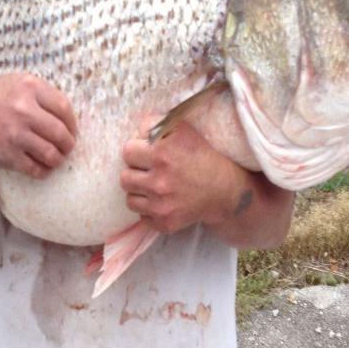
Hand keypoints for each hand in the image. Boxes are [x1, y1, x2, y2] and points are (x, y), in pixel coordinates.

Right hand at [0, 73, 76, 178]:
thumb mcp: (16, 84)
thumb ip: (41, 92)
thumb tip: (69, 112)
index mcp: (29, 87)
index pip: (63, 108)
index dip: (71, 123)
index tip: (71, 130)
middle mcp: (23, 109)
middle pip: (60, 133)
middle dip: (68, 144)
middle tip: (67, 147)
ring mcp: (15, 133)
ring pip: (51, 153)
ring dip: (57, 160)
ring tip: (56, 159)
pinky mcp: (8, 154)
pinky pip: (35, 169)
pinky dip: (43, 172)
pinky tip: (42, 169)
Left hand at [119, 120, 235, 235]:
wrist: (223, 190)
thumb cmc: (200, 156)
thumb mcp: (182, 130)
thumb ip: (153, 124)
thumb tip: (134, 134)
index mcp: (163, 154)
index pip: (127, 151)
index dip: (137, 151)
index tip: (148, 154)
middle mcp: (160, 181)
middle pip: (124, 177)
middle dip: (137, 173)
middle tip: (152, 172)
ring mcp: (162, 205)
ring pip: (130, 199)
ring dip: (141, 192)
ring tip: (157, 187)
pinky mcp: (164, 223)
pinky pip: (141, 216)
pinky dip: (150, 210)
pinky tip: (164, 201)